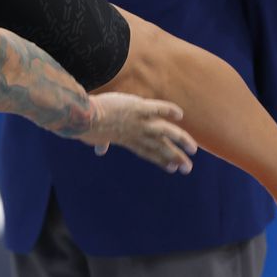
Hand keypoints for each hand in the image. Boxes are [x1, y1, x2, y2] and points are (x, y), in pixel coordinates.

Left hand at [78, 92, 197, 172]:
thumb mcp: (96, 137)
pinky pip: (158, 109)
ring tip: (193, 149)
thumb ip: (103, 142)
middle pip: (160, 148)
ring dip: (180, 141)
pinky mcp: (138, 108)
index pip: (148, 152)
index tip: (172, 168)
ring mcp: (139, 122)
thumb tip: (100, 151)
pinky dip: (169, 110)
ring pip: (165, 132)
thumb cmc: (86, 126)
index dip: (161, 160)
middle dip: (175, 158)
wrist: (83, 118)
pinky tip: (179, 114)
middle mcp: (136, 134)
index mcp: (127, 140)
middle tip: (188, 168)